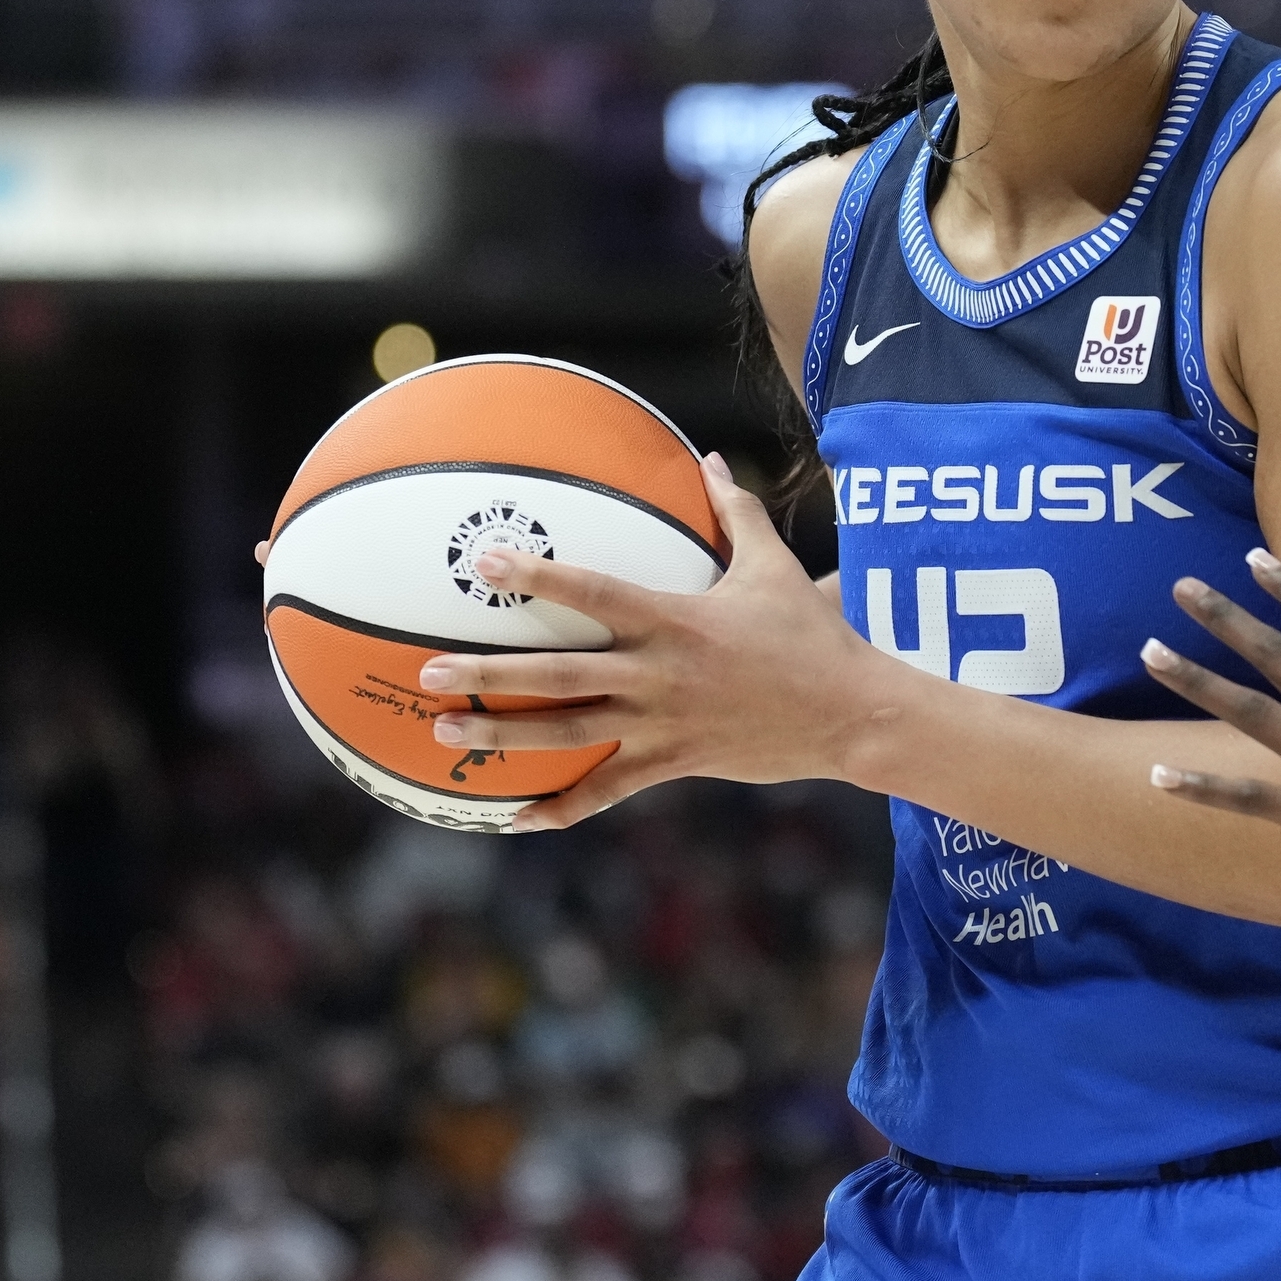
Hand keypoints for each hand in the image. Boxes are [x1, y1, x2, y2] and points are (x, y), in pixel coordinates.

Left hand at [416, 454, 902, 827]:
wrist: (851, 715)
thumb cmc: (813, 636)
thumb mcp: (775, 567)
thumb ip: (737, 513)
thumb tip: (710, 461)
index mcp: (675, 619)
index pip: (593, 593)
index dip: (538, 579)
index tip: (486, 568)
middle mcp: (658, 674)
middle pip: (559, 674)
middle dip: (490, 674)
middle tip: (429, 671)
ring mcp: (662, 724)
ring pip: (568, 735)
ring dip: (503, 738)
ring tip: (443, 735)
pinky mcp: (673, 763)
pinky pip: (605, 791)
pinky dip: (559, 808)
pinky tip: (512, 819)